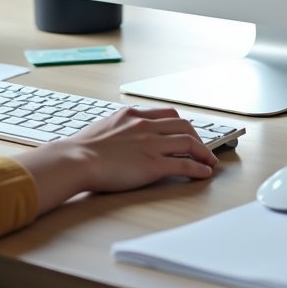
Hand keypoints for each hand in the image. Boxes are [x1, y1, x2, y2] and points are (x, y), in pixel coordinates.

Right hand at [16, 106, 219, 212]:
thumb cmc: (81, 149)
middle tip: (202, 148)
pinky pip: (185, 164)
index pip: (166, 114)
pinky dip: (199, 168)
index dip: (180, 124)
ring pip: (189, 142)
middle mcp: (146, 125)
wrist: (77, 159)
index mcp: (132, 114)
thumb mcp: (102, 128)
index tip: (186, 132)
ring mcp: (152, 144)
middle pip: (183, 124)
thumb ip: (117, 129)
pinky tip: (203, 173)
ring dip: (204, 152)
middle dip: (197, 137)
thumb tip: (118, 138)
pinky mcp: (154, 164)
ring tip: (209, 162)